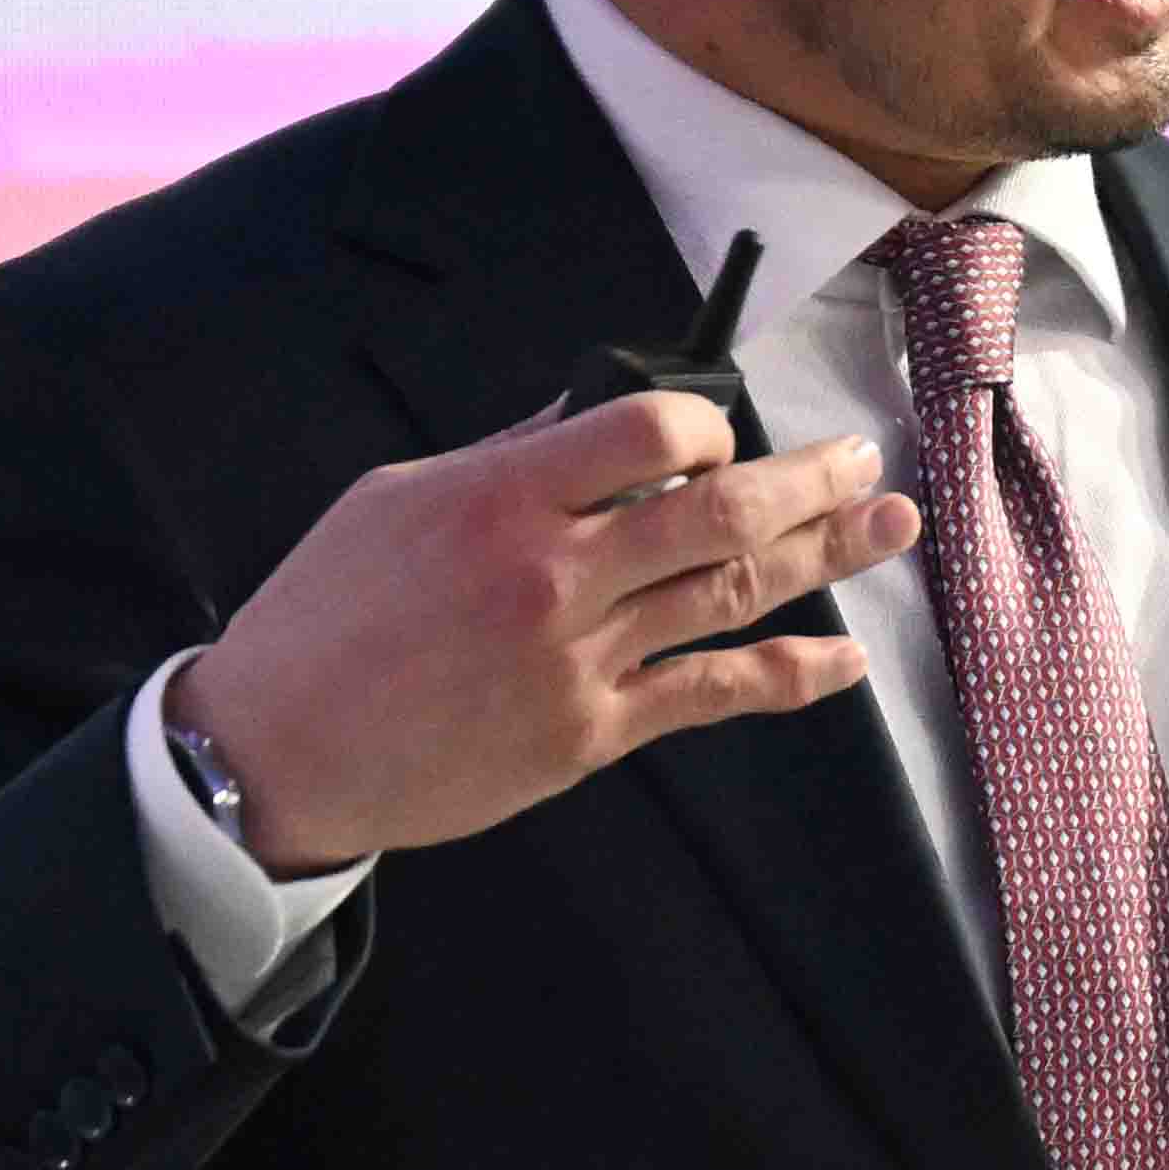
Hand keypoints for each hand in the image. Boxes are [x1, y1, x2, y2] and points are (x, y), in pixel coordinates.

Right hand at [171, 394, 916, 871]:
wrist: (276, 750)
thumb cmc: (324, 615)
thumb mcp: (395, 500)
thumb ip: (505, 459)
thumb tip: (593, 419)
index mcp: (503, 498)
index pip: (650, 431)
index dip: (706, 424)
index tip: (720, 434)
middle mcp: (553, 575)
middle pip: (719, 510)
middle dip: (808, 480)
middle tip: (864, 461)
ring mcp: (578, 661)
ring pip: (731, 595)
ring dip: (826, 557)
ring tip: (892, 526)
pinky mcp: (588, 735)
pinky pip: (711, 695)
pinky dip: (788, 676)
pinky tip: (844, 659)